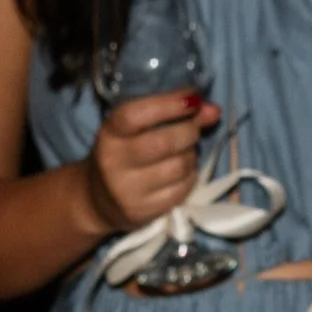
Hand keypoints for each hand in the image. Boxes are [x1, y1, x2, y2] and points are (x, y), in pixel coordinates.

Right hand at [84, 89, 214, 235]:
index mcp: (109, 133)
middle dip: (190, 130)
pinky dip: (190, 177)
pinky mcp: (143, 212)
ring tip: (185, 152)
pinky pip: (181, 190)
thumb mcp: (135, 127)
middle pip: (165, 142)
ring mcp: (128, 191)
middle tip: (193, 128)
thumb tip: (213, 110)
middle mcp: (114, 162)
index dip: (169, 104)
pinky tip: (183, 172)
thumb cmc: (122, 152)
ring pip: (178, 167)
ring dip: (191, 155)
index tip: (193, 99)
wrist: (98, 200)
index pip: (136, 115)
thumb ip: (171, 112)